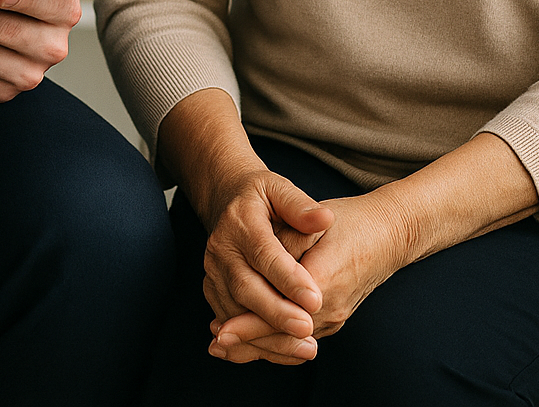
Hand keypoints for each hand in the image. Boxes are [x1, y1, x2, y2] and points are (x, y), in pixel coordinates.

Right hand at [202, 168, 334, 366]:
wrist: (226, 201)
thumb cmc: (260, 196)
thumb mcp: (279, 188)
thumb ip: (300, 205)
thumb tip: (325, 218)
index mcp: (240, 221)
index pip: (264, 253)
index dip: (289, 278)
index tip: (316, 298)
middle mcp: (221, 249)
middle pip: (245, 287)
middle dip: (276, 313)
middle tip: (307, 328)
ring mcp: (213, 272)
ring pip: (235, 311)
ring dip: (267, 335)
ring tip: (303, 347)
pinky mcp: (213, 290)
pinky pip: (231, 321)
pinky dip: (254, 341)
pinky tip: (284, 351)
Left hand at [212, 193, 405, 364]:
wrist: (386, 234)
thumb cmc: (347, 222)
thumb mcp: (314, 221)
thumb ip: (285, 241)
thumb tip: (255, 259)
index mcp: (324, 280)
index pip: (280, 311)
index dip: (249, 322)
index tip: (222, 329)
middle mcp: (330, 308)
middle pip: (283, 335)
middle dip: (248, 340)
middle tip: (215, 343)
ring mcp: (333, 318)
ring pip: (290, 342)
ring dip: (257, 345)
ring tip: (222, 345)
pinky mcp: (332, 319)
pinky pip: (299, 338)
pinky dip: (273, 341)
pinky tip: (249, 340)